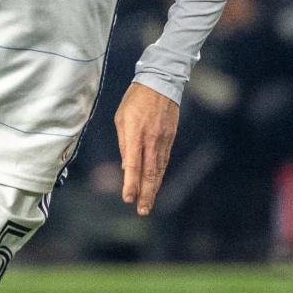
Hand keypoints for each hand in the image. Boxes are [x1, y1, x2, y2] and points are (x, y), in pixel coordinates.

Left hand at [114, 82, 180, 215]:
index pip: (132, 164)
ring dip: (153, 188)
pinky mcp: (171, 138)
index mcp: (136, 133)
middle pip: (149, 172)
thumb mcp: (121, 119)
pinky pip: (164, 161)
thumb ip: (124, 144)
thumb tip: (125, 166)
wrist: (161, 82)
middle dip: (146, 193)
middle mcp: (151, 139)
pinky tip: (156, 185)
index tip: (127, 198)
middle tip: (142, 210)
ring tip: (148, 203)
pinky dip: (159, 175)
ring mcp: (163, 139)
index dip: (130, 183)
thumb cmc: (135, 100)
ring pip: (159, 169)